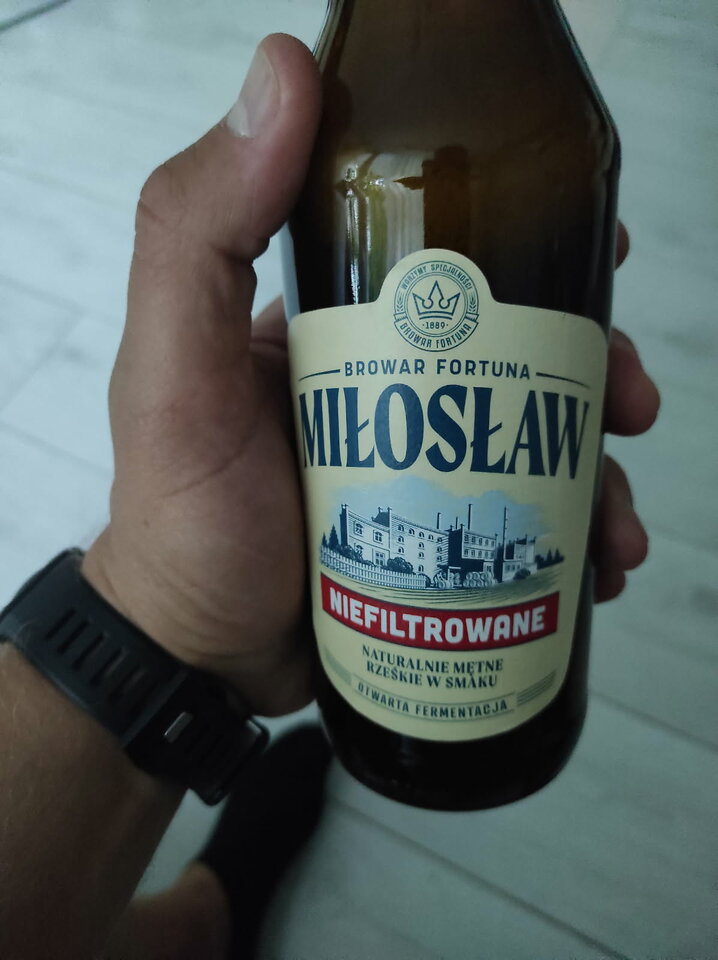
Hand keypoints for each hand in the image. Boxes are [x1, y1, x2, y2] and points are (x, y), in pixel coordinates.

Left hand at [83, 36, 658, 715]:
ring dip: (596, 470)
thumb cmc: (186, 516)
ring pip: (534, 446)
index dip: (530, 252)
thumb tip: (284, 71)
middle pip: (513, 358)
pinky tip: (598, 569)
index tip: (597, 256)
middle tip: (631, 407)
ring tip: (615, 531)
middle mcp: (383, 391)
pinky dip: (573, 539)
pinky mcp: (439, 537)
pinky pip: (524, 522)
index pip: (446, 265)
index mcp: (335, 331)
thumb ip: (204, 227)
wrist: (202, 654)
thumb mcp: (175, 366)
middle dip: (589, 372)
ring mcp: (417, 470)